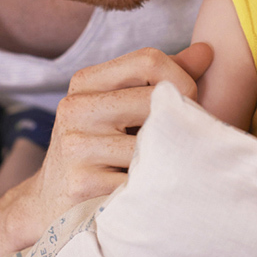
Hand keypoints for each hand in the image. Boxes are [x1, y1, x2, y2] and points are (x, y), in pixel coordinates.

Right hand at [19, 43, 212, 241]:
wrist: (49, 206)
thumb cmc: (99, 149)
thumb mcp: (119, 107)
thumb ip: (163, 80)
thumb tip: (206, 50)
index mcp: (85, 82)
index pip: (148, 60)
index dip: (181, 78)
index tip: (189, 103)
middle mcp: (75, 108)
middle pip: (153, 99)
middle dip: (178, 121)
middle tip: (183, 141)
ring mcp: (75, 145)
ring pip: (151, 143)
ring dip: (167, 158)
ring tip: (165, 167)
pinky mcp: (82, 183)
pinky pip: (140, 179)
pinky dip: (152, 187)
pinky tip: (148, 191)